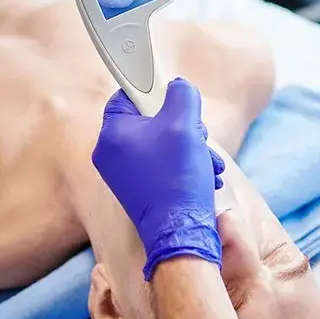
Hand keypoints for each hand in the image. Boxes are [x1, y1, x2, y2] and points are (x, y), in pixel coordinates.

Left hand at [92, 77, 226, 280]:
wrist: (181, 231)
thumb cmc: (177, 179)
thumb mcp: (184, 124)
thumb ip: (181, 95)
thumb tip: (179, 87)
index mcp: (112, 135)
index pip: (126, 94)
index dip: (152, 88)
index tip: (172, 93)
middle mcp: (113, 155)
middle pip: (149, 119)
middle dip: (182, 124)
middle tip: (197, 134)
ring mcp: (126, 174)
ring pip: (162, 142)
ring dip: (190, 146)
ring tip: (207, 161)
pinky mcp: (142, 188)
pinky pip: (164, 163)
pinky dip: (186, 164)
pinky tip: (205, 174)